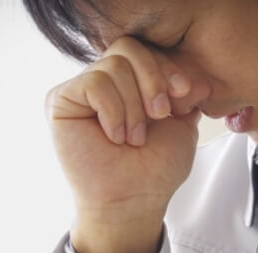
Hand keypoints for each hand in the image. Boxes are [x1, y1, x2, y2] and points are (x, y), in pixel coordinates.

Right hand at [45, 37, 209, 252]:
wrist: (133, 200)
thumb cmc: (154, 169)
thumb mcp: (182, 124)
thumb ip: (187, 93)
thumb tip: (197, 76)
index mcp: (129, 83)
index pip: (146, 49)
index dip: (167, 67)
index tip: (184, 94)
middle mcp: (103, 82)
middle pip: (128, 48)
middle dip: (152, 81)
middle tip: (159, 116)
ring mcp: (81, 91)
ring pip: (113, 66)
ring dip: (133, 107)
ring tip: (133, 138)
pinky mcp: (61, 101)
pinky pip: (94, 83)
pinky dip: (113, 111)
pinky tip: (114, 137)